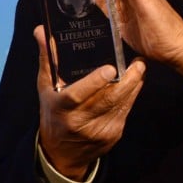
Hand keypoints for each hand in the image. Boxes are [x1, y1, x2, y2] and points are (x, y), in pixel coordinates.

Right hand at [36, 26, 145, 180]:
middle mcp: (79, 121)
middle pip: (107, 99)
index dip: (94, 82)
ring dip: (134, 85)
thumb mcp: (46, 87)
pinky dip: (132, 95)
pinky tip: (137, 81)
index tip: (110, 68)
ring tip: (140, 67)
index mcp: (60, 108)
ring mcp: (98, 130)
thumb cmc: (53, 111)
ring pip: (121, 104)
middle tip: (138, 63)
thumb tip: (42, 30)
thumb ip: (48, 58)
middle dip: (127, 80)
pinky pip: (126, 110)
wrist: (62, 152)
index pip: (77, 96)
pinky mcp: (113, 134)